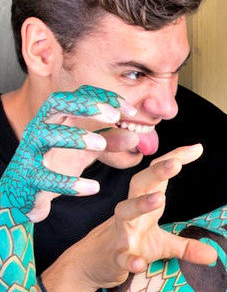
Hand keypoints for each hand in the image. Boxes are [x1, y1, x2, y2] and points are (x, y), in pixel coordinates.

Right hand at [0, 85, 136, 221]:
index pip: (77, 95)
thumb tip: (136, 136)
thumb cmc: (57, 164)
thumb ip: (111, 142)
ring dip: (75, 136)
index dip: (104, 98)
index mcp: (56, 119)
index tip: (131, 111)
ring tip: (100, 144)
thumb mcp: (87, 151)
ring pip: (45, 134)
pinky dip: (70, 183)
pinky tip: (93, 188)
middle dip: (85, 105)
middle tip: (114, 116)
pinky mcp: (28, 178)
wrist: (25, 195)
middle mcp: (40, 129)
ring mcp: (30, 152)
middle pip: (56, 103)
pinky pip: (45, 178)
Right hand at [79, 144, 217, 288]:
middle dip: (157, 172)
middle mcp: (131, 212)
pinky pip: (121, 256)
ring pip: (125, 211)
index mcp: (144, 202)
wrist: (92, 264)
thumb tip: (215, 255)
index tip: (198, 148)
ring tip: (160, 198)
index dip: (175, 159)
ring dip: (141, 204)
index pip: (159, 176)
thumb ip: (187, 246)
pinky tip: (138, 264)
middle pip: (140, 184)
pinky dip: (129, 259)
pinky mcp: (114, 256)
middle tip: (176, 163)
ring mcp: (120, 232)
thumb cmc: (131, 244)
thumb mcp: (163, 245)